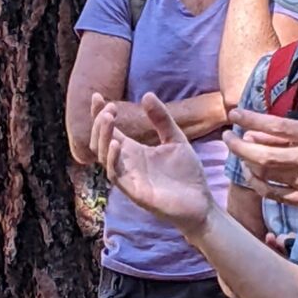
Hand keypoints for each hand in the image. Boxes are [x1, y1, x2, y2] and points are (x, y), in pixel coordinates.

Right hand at [91, 92, 213, 232]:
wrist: (201, 203)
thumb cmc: (186, 175)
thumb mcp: (175, 139)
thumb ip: (161, 119)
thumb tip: (146, 95)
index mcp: (133, 151)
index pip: (109, 131)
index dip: (99, 114)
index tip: (96, 96)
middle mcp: (126, 164)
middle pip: (100, 142)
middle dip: (99, 124)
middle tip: (109, 108)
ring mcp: (129, 178)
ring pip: (103, 157)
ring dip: (103, 136)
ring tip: (109, 118)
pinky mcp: (134, 192)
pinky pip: (115, 175)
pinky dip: (112, 159)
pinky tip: (117, 143)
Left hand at [225, 110, 297, 210]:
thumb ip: (289, 135)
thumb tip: (254, 133)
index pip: (276, 126)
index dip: (251, 119)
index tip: (234, 114)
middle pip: (264, 155)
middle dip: (239, 146)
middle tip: (228, 137)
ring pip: (265, 175)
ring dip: (246, 163)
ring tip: (240, 154)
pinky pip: (273, 194)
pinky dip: (258, 183)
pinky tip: (253, 174)